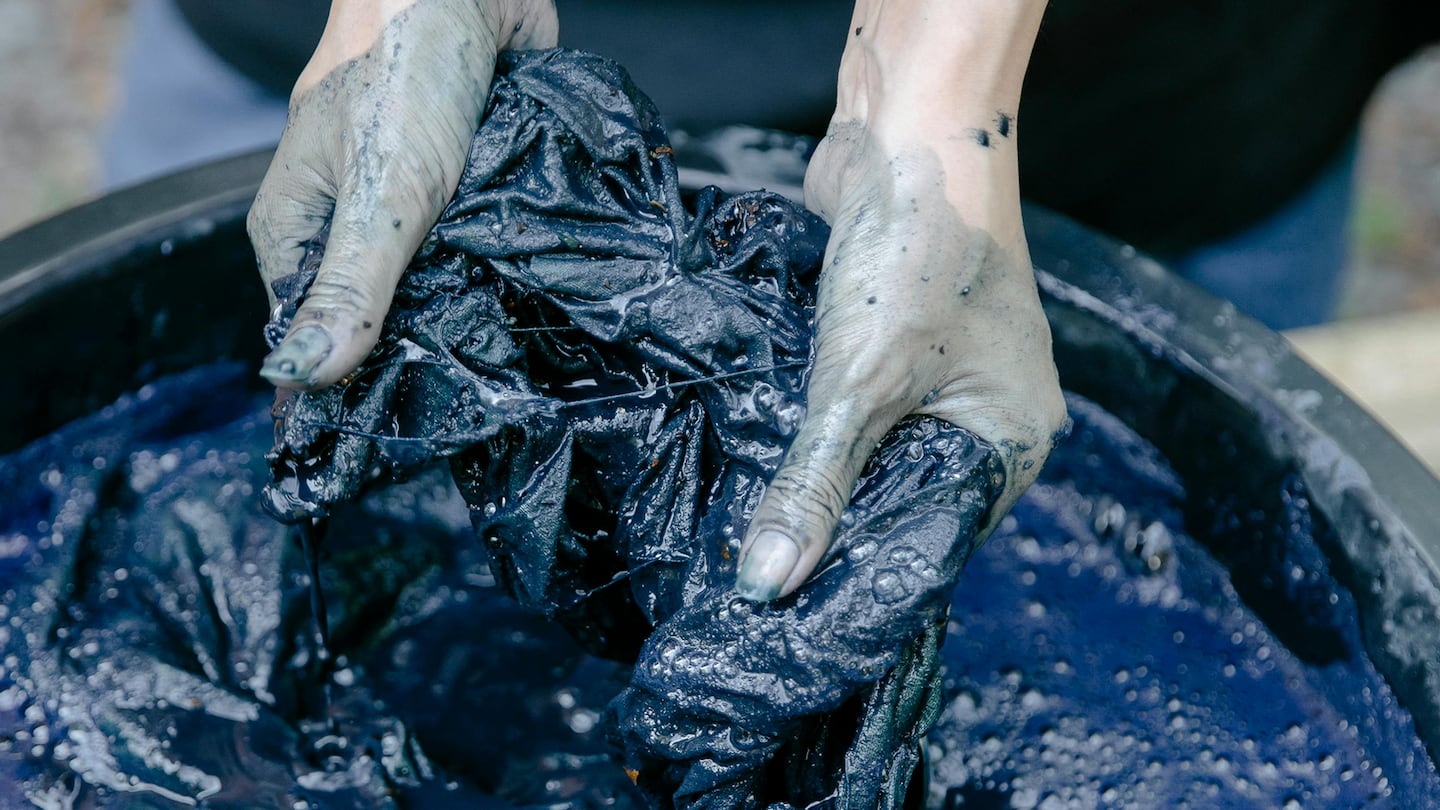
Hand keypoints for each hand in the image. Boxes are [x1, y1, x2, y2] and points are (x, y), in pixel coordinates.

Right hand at [250, 0, 556, 387]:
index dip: (347, 384)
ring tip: (505, 359)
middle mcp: (345, 224)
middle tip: (467, 399)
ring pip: (433, 285)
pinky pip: (473, 250)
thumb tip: (303, 379)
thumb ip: (351, 286)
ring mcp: (404, 208)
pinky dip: (496, 270)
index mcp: (295, 231)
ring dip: (465, 312)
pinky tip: (526, 302)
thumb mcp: (380, 194)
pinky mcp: (458, 190)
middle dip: (417, 351)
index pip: (312, 335)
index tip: (393, 432)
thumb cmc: (405, 73)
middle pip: (376, 317)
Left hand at [735, 0, 1063, 601]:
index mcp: (1012, 442)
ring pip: (878, 445)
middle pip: (905, 492)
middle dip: (837, 516)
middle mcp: (990, 413)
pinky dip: (821, 417)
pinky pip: (861, 399)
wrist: (911, 132)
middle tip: (762, 563)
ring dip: (823, 465)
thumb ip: (816, 484)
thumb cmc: (913, 257)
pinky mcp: (902, 336)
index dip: (867, 564)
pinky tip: (771, 443)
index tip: (796, 599)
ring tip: (758, 514)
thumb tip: (768, 582)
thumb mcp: (861, 385)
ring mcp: (949, 371)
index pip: (938, 533)